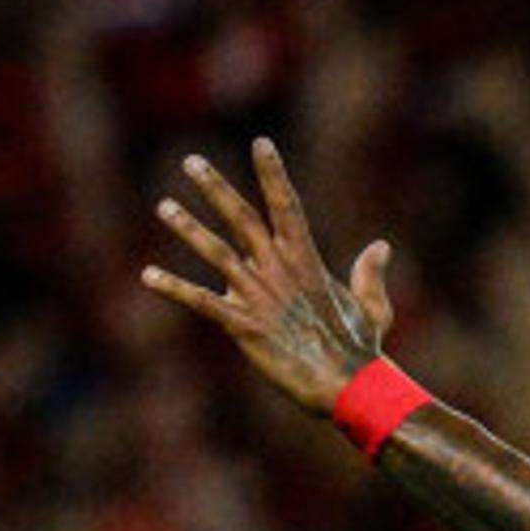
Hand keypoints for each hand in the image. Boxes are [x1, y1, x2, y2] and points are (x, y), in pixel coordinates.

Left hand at [141, 138, 394, 415]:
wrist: (348, 387)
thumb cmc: (361, 349)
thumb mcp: (373, 307)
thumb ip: (370, 274)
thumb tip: (380, 246)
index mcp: (306, 262)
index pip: (287, 205)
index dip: (273, 173)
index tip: (261, 143)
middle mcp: (278, 271)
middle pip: (242, 218)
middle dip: (216, 188)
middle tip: (191, 161)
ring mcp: (259, 297)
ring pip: (217, 252)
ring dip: (189, 228)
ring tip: (164, 206)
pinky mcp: (244, 326)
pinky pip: (202, 302)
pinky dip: (174, 288)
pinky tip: (148, 275)